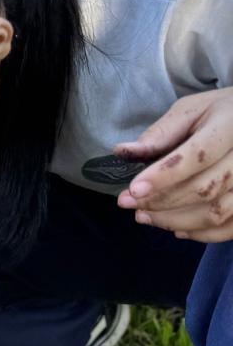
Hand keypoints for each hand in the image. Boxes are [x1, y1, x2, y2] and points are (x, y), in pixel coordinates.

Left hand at [116, 89, 232, 241]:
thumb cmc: (217, 114)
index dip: (164, 176)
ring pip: (217, 213)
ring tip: (143, 216)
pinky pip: (232, 228)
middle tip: (127, 203)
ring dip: (175, 221)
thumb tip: (123, 151)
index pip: (198, 155)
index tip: (133, 190)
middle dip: (160, 201)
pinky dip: (202, 234)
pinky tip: (176, 229)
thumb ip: (160, 133)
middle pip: (205, 189)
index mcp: (231, 125)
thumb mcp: (190, 111)